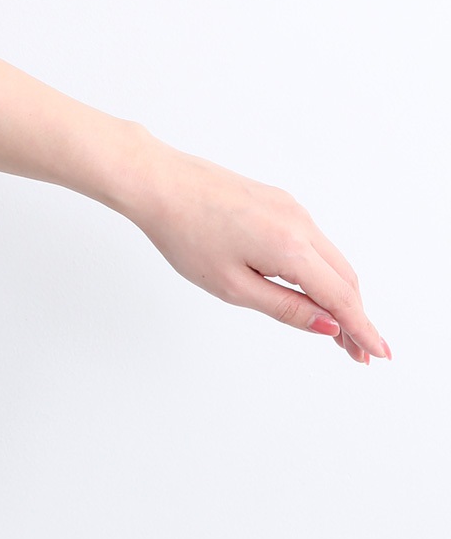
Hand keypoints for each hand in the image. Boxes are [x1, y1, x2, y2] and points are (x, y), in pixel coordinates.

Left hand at [125, 138, 389, 363]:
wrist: (160, 184)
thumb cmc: (185, 235)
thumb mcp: (233, 286)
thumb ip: (285, 308)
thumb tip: (328, 326)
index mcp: (291, 247)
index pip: (340, 298)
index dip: (361, 329)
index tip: (378, 354)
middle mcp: (300, 223)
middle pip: (344, 278)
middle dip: (354, 316)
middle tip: (356, 353)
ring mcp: (291, 209)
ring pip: (331, 258)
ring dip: (339, 293)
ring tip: (337, 329)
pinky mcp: (279, 202)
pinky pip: (313, 241)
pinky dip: (321, 269)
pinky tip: (312, 289)